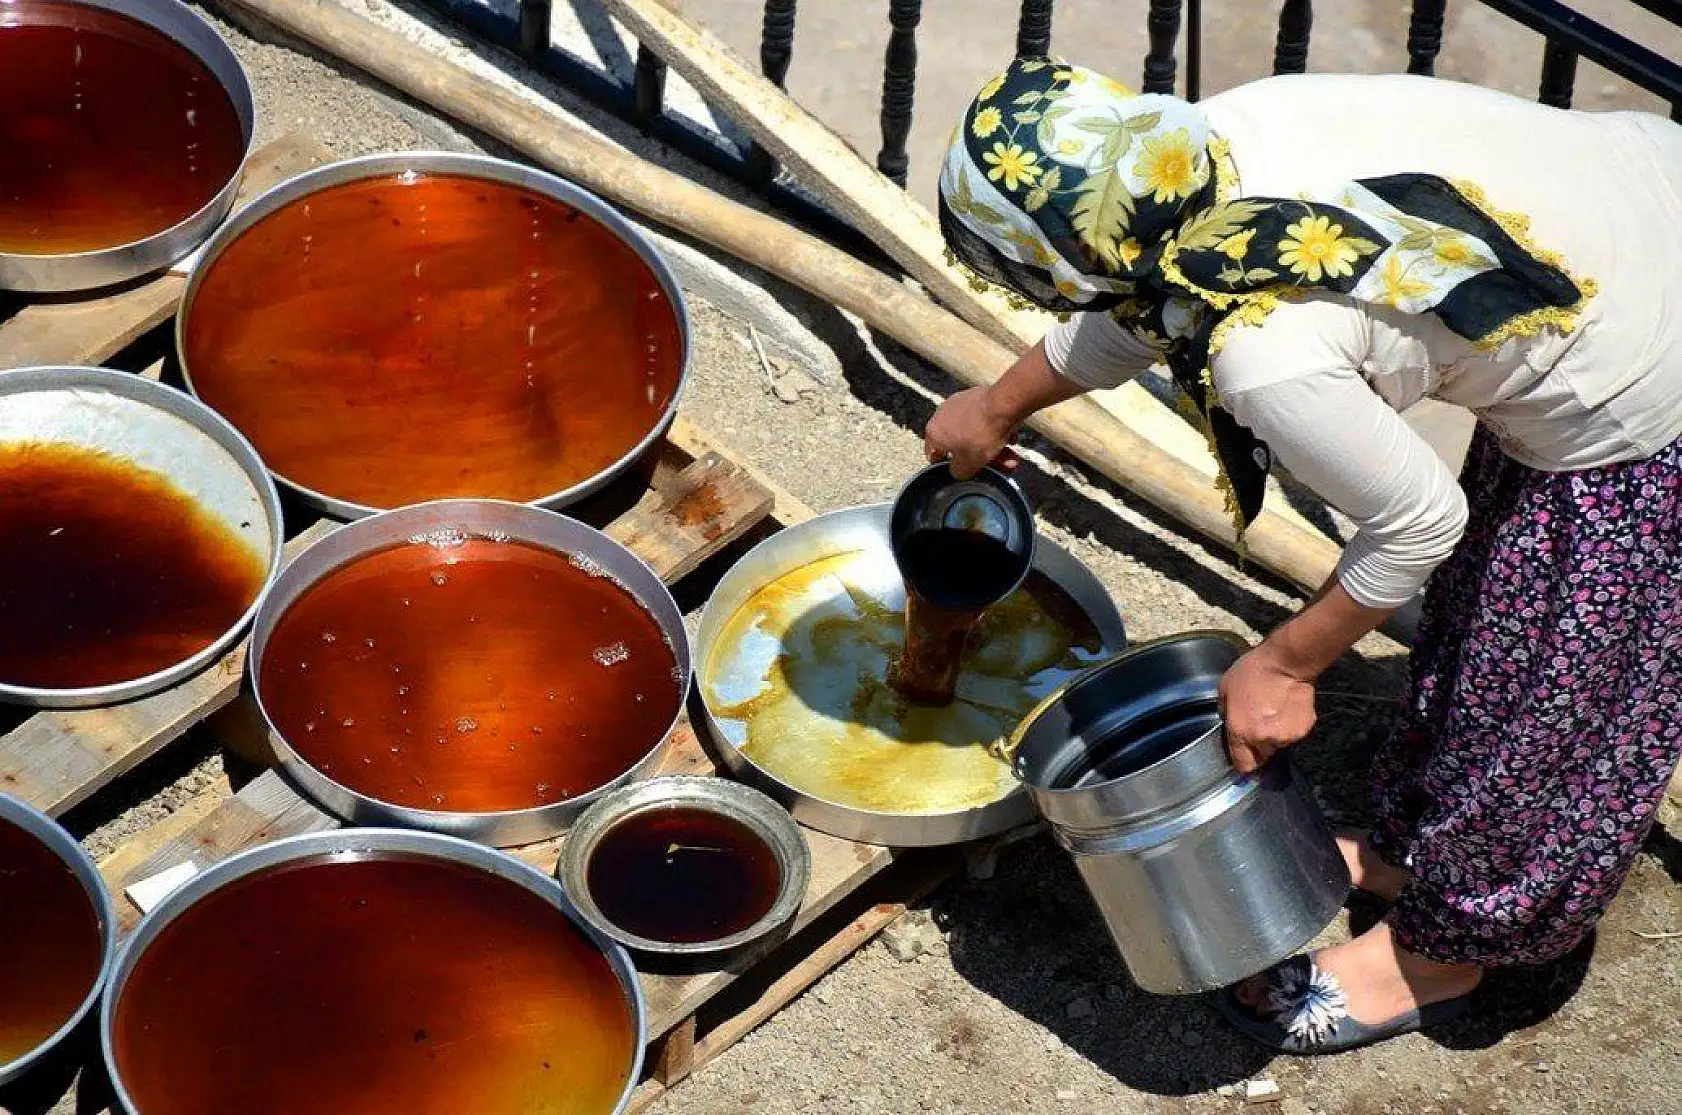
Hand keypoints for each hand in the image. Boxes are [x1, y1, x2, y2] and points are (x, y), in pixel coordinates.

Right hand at [924, 387, 1019, 478]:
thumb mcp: (968, 466)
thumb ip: (958, 472)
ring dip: (992, 446)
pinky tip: (1011, 437)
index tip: (962, 470)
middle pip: (961, 443)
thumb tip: (959, 471)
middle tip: (997, 466)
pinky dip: (995, 429)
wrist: (1002, 406)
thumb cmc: (980, 435)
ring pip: (976, 432)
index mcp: (933, 432)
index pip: (934, 454)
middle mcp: (942, 414)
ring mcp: (959, 403)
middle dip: (980, 458)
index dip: (947, 465)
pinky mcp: (977, 396)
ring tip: (1010, 455)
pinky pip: (985, 419)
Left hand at [1217, 646, 1317, 773]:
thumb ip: (1225, 712)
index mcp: (1241, 732)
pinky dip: (1289, 725)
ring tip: (1273, 712)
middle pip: (1261, 756)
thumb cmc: (1253, 672)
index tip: (1242, 754)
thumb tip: (1228, 721)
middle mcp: (1264, 739)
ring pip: (1278, 744)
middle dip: (1258, 745)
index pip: (1243, 765)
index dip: (1242, 762)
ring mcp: (1287, 736)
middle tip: (1258, 724)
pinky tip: (1286, 708)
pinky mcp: (1304, 729)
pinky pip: (1293, 733)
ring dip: (1274, 734)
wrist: (1287, 663)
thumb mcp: (1225, 688)